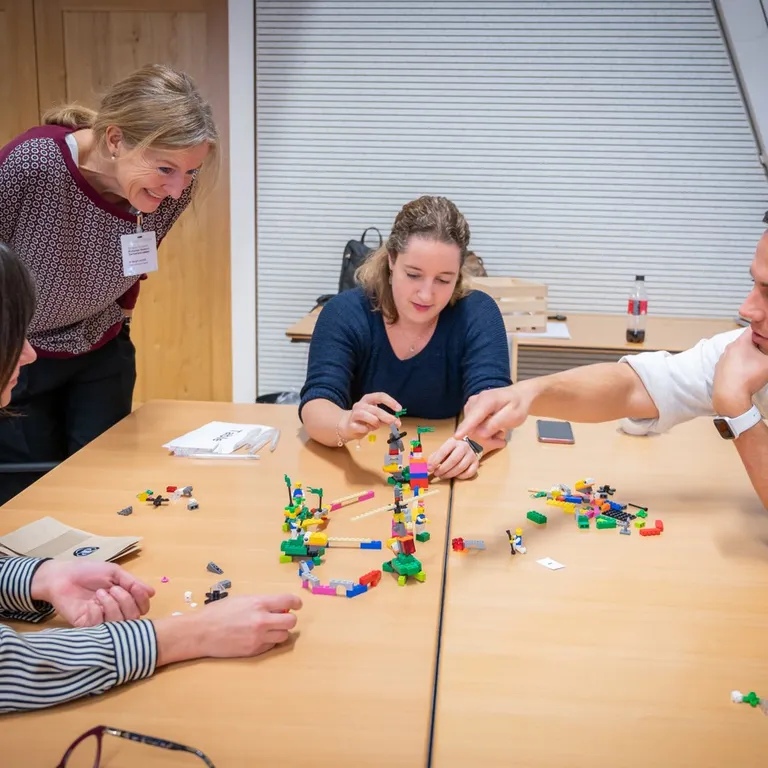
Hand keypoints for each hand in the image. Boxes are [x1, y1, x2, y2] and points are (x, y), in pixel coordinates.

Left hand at [31, 560, 154, 627]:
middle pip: (134, 617)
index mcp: (123, 599)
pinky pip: (102, 626)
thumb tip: (152, 592)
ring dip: (113, 605)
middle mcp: (115, 612)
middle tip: (113, 588)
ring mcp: (101, 621)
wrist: (62, 576)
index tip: (135, 587)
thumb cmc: (88, 572)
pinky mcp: (87, 627)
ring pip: (120, 623)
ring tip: (100, 593)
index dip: (142, 600)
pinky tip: (92, 603)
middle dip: (127, 600)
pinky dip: (99, 611)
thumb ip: (132, 582)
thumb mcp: (114, 573)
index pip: (142, 608)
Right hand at [155, 593, 301, 666]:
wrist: (201, 632)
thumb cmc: (218, 612)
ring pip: (283, 636)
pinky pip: (270, 646)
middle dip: (289, 619)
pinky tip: (258, 638)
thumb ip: (261, 602)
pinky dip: (269, 642)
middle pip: (291, 621)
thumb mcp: (242, 599)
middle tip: (282, 618)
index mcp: (259, 603)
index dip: (296, 602)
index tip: (297, 605)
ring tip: (269, 629)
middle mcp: (262, 620)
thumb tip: (278, 606)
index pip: (288, 601)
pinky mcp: (254, 651)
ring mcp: (259, 638)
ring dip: (280, 632)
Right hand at [338, 392, 402, 441]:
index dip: (390, 401)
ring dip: (375, 423)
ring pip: (368, 416)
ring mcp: (354, 414)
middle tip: (396, 423)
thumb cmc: (365, 420)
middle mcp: (360, 404)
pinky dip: (367, 430)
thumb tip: (398, 422)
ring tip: (376, 426)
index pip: (380, 396)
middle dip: (387, 416)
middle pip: (375, 409)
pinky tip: (366, 429)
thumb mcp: (377, 417)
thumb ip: (387, 418)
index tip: (399, 409)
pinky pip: (362, 428)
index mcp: (368, 399)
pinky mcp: (351, 425)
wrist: (347, 426)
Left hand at [428, 437, 479, 479]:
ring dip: (450, 474)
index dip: (435, 461)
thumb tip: (428, 466)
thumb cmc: (452, 450)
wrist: (468, 447)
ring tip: (443, 476)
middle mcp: (464, 447)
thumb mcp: (443, 450)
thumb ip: (435, 457)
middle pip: (453, 460)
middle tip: (436, 474)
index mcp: (453, 442)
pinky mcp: (476, 463)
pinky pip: (469, 472)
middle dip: (443, 469)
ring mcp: (471, 455)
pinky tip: (455, 476)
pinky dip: (461, 476)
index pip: (443, 451)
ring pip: (461, 467)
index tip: (429, 468)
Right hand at [455, 384, 534, 439]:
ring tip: (500, 432)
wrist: (518, 396)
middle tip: (502, 440)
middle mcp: (474, 401)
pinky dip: (483, 431)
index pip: (474, 416)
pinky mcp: (470, 410)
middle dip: (485, 438)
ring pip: (472, 429)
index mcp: (486, 400)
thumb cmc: (517, 405)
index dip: (466, 427)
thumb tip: (480, 433)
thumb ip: (496, 423)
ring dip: (486, 435)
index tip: (456, 436)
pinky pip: (472, 426)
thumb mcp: (513, 416)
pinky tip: (494, 429)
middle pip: (472, 427)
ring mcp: (471, 405)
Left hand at [713, 331, 767, 415]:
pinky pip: (732, 362)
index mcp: (740, 343)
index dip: (763, 331)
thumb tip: (767, 354)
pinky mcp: (719, 368)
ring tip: (755, 365)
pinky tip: (745, 373)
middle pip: (746, 341)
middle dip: (757, 345)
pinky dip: (739, 364)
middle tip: (764, 353)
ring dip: (747, 355)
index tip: (767, 337)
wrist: (730, 395)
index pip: (753, 328)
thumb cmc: (749, 378)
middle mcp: (728, 348)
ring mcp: (722, 358)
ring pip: (738, 352)